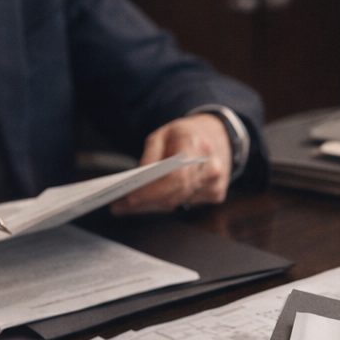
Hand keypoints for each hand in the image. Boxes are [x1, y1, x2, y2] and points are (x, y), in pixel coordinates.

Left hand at [110, 114, 230, 213]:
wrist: (218, 135)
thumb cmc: (186, 134)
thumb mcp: (163, 134)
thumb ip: (150, 155)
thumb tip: (138, 181)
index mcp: (195, 144)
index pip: (175, 176)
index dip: (152, 191)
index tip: (130, 198)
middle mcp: (211, 165)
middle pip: (176, 194)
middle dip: (146, 201)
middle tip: (121, 206)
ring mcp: (216, 182)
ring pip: (179, 202)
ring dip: (153, 205)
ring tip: (129, 205)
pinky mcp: (217, 193)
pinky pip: (187, 204)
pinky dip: (167, 203)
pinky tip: (152, 202)